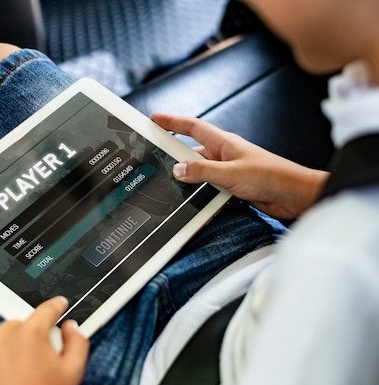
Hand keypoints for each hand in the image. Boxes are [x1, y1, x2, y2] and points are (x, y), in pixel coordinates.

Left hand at [0, 296, 89, 384]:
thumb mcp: (74, 370)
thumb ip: (78, 341)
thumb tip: (71, 327)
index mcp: (32, 332)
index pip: (46, 310)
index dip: (56, 306)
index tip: (58, 305)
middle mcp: (4, 336)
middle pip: (19, 326)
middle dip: (29, 337)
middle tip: (36, 361)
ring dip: (7, 350)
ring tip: (16, 376)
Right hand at [152, 114, 328, 218]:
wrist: (295, 195)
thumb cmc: (271, 177)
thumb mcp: (230, 174)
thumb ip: (201, 171)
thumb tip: (178, 169)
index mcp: (224, 143)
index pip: (192, 127)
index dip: (173, 121)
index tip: (156, 118)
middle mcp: (225, 154)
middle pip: (192, 151)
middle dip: (175, 154)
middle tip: (156, 157)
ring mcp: (229, 170)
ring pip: (200, 171)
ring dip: (190, 177)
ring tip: (173, 184)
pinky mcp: (234, 186)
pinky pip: (210, 186)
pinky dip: (201, 191)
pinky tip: (195, 199)